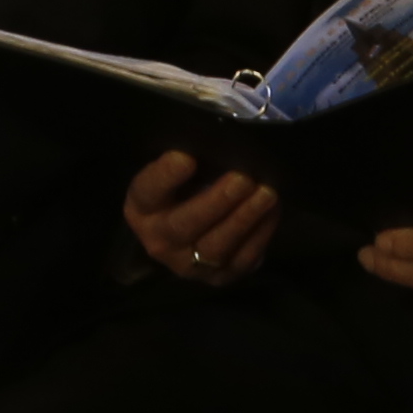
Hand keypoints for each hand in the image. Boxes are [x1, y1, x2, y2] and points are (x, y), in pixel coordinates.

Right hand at [125, 148, 283, 290]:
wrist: (184, 234)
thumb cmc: (182, 188)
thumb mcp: (174, 170)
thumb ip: (187, 156)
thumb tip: (219, 134)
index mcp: (141, 207)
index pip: (148, 191)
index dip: (166, 175)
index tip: (186, 157)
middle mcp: (158, 241)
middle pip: (185, 224)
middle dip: (218, 200)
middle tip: (244, 177)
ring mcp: (188, 265)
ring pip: (216, 247)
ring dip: (244, 219)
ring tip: (267, 193)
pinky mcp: (217, 278)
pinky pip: (241, 260)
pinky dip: (260, 234)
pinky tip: (272, 211)